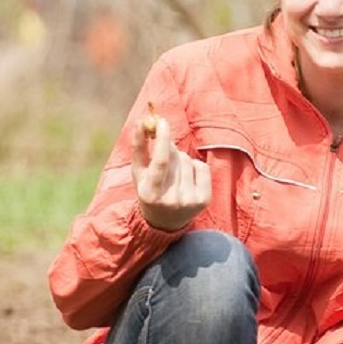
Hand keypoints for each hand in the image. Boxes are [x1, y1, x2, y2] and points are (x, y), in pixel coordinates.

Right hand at [130, 109, 210, 230]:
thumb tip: (143, 122)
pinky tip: (187, 178)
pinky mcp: (204, 200)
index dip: (162, 139)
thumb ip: (138, 147)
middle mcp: (171, 199)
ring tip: (174, 174)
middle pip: (176, 157)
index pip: (160, 161)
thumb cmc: (148, 190)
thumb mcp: (138, 173)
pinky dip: (194, 166)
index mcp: (151, 193)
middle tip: (164, 157)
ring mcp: (190, 200)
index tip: (162, 121)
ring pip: (188, 160)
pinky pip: (202, 166)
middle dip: (169, 150)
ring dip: (181, 160)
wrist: (164, 222)